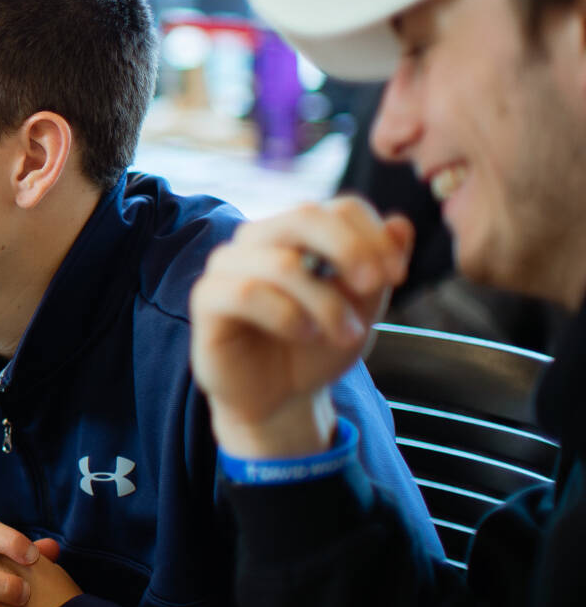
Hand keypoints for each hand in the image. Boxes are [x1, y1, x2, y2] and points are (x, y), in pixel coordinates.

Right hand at [189, 198, 414, 457]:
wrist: (279, 398)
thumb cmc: (316, 349)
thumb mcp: (361, 311)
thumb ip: (378, 269)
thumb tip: (400, 225)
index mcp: (298, 233)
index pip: (340, 208)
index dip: (375, 237)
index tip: (397, 277)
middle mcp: (258, 239)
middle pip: (306, 214)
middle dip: (351, 249)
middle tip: (374, 287)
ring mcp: (228, 265)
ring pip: (282, 262)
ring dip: (324, 302)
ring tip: (343, 334)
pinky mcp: (206, 298)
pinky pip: (246, 292)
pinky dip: (286, 315)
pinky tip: (303, 334)